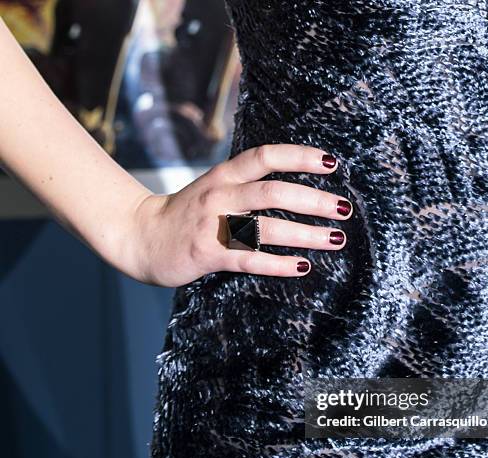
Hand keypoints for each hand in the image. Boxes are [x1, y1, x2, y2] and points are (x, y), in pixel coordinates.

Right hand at [129, 144, 352, 286]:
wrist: (140, 236)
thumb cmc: (185, 214)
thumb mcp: (214, 188)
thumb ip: (245, 185)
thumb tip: (292, 188)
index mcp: (223, 175)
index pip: (265, 156)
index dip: (299, 156)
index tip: (331, 164)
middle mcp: (220, 195)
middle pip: (273, 192)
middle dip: (314, 200)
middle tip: (343, 209)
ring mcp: (213, 225)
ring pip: (266, 227)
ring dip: (305, 234)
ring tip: (334, 238)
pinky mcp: (207, 254)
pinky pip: (249, 259)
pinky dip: (279, 264)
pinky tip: (302, 267)